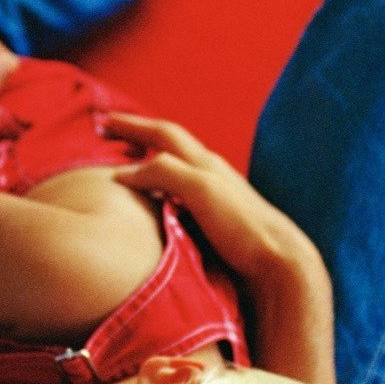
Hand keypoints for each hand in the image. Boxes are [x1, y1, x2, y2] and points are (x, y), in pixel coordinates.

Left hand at [106, 113, 335, 383]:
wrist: (281, 263)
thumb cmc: (252, 256)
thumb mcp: (218, 233)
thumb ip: (196, 224)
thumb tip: (171, 232)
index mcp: (217, 176)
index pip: (179, 148)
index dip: (150, 140)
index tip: (124, 138)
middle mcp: (213, 168)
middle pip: (167, 133)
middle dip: (134, 125)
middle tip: (103, 120)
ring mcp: (210, 175)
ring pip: (164, 141)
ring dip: (133, 132)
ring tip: (104, 128)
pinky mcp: (205, 189)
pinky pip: (163, 170)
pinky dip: (140, 170)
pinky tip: (117, 176)